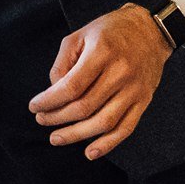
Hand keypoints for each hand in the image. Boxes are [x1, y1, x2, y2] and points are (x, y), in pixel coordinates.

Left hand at [29, 3, 172, 159]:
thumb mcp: (79, 35)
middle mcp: (121, 73)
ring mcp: (134, 89)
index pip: (72, 87)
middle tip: (41, 120)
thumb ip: (62, 64)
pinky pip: (126, 128)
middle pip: (85, 107)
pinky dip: (107, 144)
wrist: (149, 30)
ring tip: (56, 138)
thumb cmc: (109, 32)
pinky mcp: (144, 101)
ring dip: (77, 135)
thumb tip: (53, 92)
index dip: (50, 101)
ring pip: (103, 122)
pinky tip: (90, 153)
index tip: (34, 107)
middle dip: (58, 118)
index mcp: (102, 53)